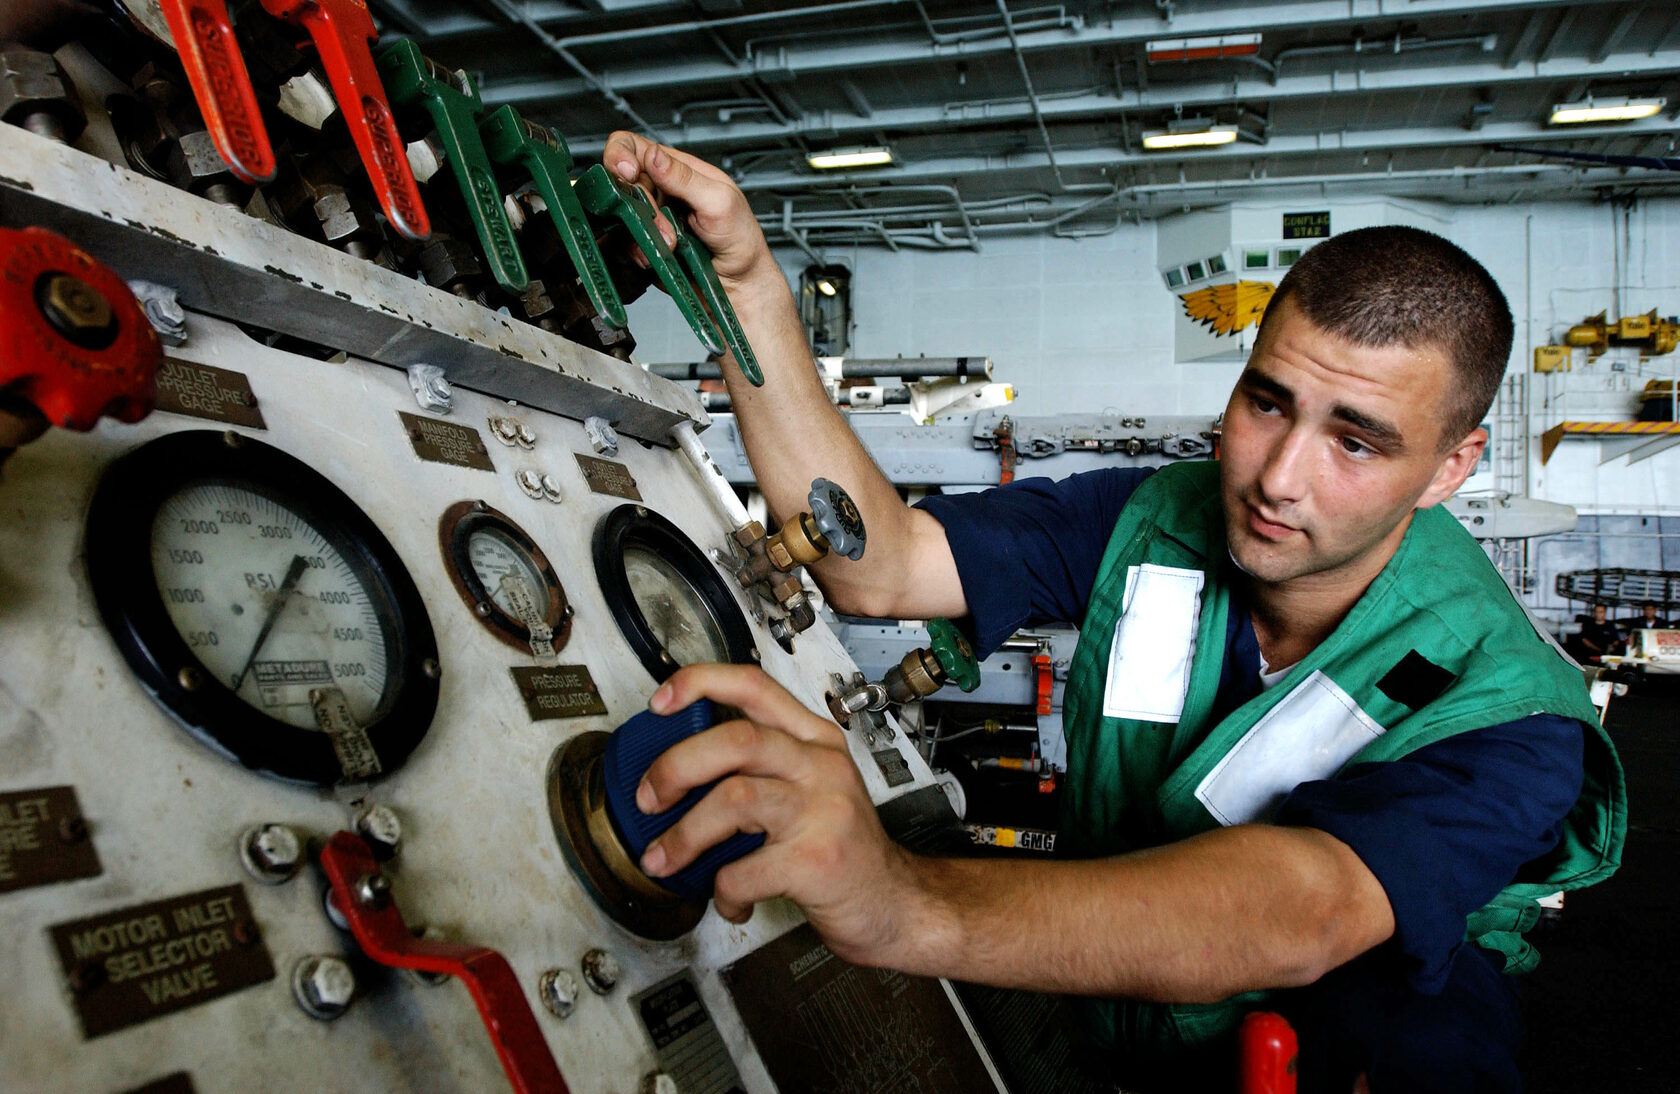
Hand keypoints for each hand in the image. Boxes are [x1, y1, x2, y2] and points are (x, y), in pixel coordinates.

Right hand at [600, 132, 776, 291]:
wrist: (739, 283)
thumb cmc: (740, 239)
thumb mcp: (719, 200)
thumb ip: (685, 177)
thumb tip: (654, 155)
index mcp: (678, 170)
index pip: (634, 148)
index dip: (621, 155)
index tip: (627, 173)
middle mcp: (660, 191)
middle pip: (623, 184)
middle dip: (642, 205)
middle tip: (664, 222)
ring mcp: (651, 219)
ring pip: (621, 217)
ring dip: (643, 232)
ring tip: (671, 245)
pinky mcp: (645, 244)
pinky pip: (625, 244)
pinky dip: (639, 251)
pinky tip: (660, 255)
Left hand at [637, 663, 921, 965]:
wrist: (895, 901)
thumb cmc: (844, 846)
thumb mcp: (812, 787)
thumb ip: (760, 768)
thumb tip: (678, 772)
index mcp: (815, 740)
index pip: (753, 685)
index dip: (699, 683)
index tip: (660, 700)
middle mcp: (820, 766)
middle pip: (736, 738)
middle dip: (676, 767)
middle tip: (649, 798)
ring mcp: (822, 811)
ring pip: (734, 797)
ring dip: (684, 834)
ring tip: (664, 858)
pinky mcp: (816, 861)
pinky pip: (744, 869)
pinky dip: (722, 891)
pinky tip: (730, 901)